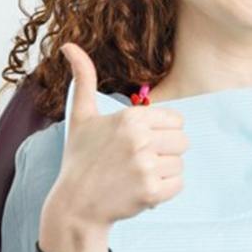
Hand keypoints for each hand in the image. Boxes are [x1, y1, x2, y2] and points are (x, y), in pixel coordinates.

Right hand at [44, 42, 188, 229]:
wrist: (74, 207)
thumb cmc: (80, 158)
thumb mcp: (81, 116)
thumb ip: (83, 78)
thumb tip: (68, 44)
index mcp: (130, 117)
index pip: (176, 120)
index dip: (161, 132)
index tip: (139, 142)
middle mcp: (140, 139)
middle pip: (183, 141)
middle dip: (165, 152)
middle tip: (139, 160)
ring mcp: (146, 166)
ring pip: (180, 163)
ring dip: (164, 172)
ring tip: (137, 175)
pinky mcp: (151, 192)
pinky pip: (178, 185)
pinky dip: (164, 191)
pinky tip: (141, 190)